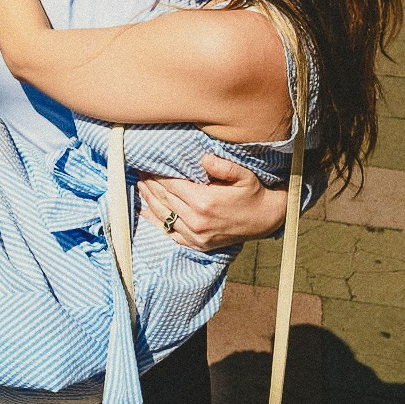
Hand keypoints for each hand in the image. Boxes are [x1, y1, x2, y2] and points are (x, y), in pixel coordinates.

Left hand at [137, 153, 288, 250]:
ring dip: (149, 200)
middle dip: (149, 184)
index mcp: (205, 201)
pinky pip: (170, 233)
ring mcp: (196, 236)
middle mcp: (197, 220)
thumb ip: (222, 165)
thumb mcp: (243, 174)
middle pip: (164, 199)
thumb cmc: (252, 193)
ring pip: (164, 215)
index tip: (146, 164)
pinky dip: (156, 222)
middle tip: (139, 171)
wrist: (265, 220)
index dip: (156, 174)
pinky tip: (146, 211)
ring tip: (140, 186)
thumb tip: (202, 158)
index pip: (171, 185)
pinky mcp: (197, 245)